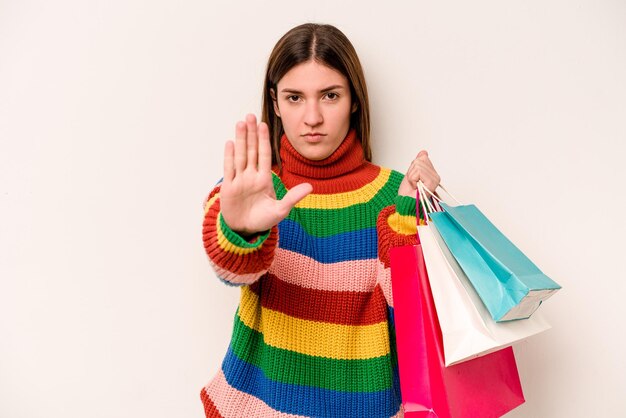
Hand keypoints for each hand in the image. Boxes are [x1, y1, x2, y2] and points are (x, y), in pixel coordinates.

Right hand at [219, 114, 312, 235]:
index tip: (264, 125)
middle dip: (251, 134)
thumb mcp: (280, 210)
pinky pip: (229, 168)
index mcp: (264, 179)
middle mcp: (251, 176)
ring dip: (241, 140)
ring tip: (241, 123)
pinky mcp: (229, 187)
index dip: (264, 140)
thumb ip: (293, 197)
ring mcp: (239, 180)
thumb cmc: (263, 220)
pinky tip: (230, 142)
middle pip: (251, 150)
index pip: (264, 155)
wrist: (245, 231)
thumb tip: (310, 187)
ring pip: (240, 155)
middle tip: (250, 116)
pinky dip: (229, 156)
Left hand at [398, 150, 440, 196]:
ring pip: (418, 165)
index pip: (422, 157)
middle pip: (420, 160)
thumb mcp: (411, 173)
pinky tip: (416, 187)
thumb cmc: (407, 193)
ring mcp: (435, 179)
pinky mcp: (432, 182)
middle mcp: (435, 175)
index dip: (413, 167)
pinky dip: (412, 179)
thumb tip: (424, 152)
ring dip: (411, 176)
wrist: (405, 204)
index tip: (413, 179)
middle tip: (413, 183)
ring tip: (414, 186)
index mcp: (432, 173)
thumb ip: (417, 163)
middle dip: (412, 171)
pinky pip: (418, 171)